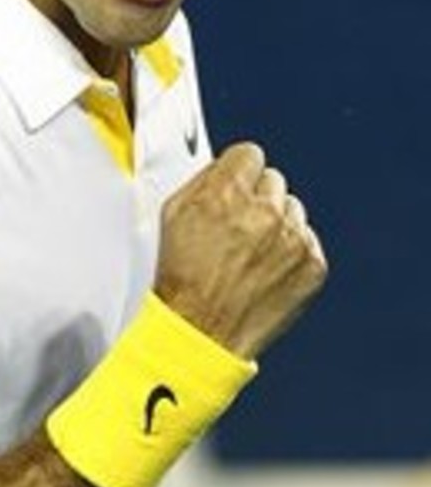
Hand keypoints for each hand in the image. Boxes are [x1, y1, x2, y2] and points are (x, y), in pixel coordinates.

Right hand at [154, 142, 327, 358]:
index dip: (239, 172)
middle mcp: (264, 210)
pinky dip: (292, 252)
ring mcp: (292, 238)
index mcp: (227, 191)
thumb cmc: (183, 279)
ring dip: (277, 224)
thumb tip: (223, 169)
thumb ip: (203, 181)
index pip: (250, 154)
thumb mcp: (173, 214)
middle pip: (273, 180)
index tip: (237, 187)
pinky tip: (267, 269)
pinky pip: (308, 241)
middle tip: (240, 227)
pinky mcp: (312, 264)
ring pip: (293, 210)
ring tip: (252, 253)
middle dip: (258, 199)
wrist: (201, 332)